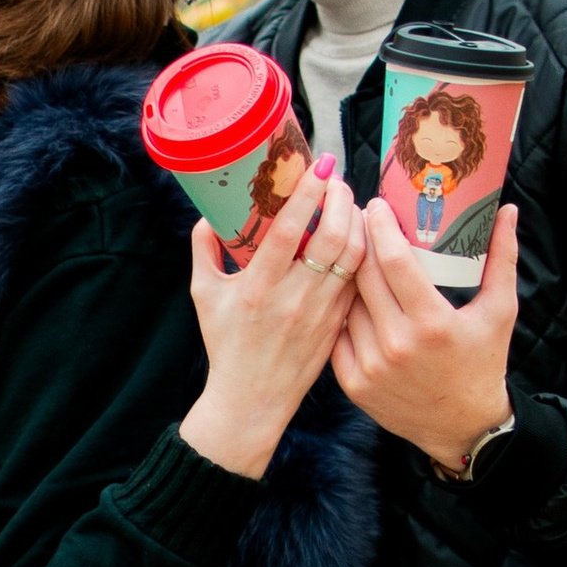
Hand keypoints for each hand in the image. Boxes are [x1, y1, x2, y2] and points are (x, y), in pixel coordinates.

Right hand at [179, 158, 365, 481]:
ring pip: (354, 256)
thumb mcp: (204, 297)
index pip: (289, 229)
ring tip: (349, 203)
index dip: (308, 193)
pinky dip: (363, 252)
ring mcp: (321, 313)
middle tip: (337, 179)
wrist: (252, 402)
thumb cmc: (226, 347)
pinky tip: (358, 236)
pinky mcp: (338, 325)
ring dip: (357, 222)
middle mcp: (294, 298)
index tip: (319, 164)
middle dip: (341, 198)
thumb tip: (209, 216)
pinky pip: (359, 280)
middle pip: (333, 236)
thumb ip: (203, 252)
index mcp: (258, 287)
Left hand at [331, 202, 518, 472]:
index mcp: (431, 323)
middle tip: (358, 218)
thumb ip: (503, 258)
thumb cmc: (484, 363)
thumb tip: (509, 210)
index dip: (379, 227)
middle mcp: (396, 345)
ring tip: (350, 251)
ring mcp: (370, 367)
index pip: (392, 261)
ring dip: (346, 274)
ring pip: (346, 303)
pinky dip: (342, 312)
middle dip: (358, 240)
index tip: (374, 205)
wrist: (462, 427)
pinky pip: (338, 333)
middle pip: (363, 276)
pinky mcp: (353, 384)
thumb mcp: (500, 310)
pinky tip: (346, 294)